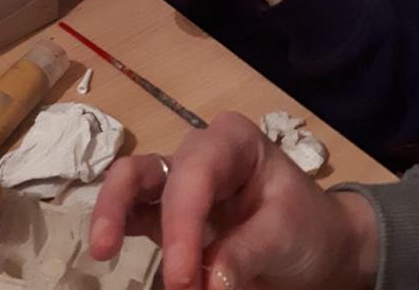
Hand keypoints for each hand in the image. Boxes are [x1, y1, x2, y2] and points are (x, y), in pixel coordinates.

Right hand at [90, 111, 377, 289]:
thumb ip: (246, 253)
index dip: (181, 223)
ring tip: (101, 251)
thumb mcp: (287, 234)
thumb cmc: (306, 225)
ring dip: (111, 214)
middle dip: (122, 206)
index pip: (196, 173)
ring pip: (129, 185)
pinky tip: (111, 255)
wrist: (317, 249)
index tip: (183, 280)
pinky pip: (134, 218)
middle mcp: (199, 156)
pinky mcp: (167, 219)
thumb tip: (206, 282)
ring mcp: (179, 186)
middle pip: (148, 169)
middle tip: (108, 253)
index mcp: (232, 142)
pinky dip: (122, 235)